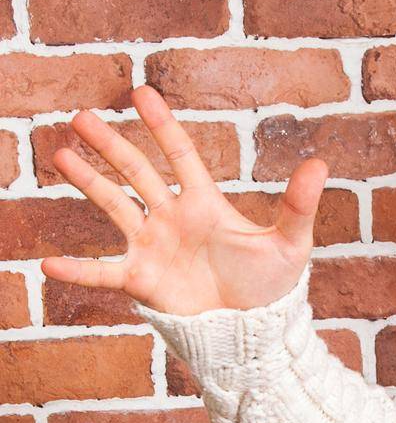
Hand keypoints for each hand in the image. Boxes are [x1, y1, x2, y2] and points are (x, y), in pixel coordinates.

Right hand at [41, 85, 328, 315]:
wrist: (253, 330)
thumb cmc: (271, 286)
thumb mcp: (288, 243)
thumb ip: (299, 204)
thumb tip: (320, 163)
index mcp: (205, 203)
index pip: (179, 154)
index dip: (161, 124)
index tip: (141, 92)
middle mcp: (172, 218)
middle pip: (137, 171)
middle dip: (111, 144)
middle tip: (81, 115)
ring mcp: (152, 246)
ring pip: (114, 206)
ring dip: (88, 181)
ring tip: (61, 154)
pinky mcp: (141, 280)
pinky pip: (102, 272)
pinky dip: (77, 270)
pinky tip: (47, 264)